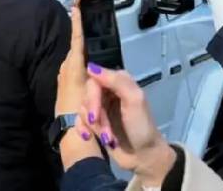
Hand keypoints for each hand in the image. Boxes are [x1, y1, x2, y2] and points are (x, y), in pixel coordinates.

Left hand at [55, 4, 88, 115]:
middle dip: (81, 33)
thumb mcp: (92, 87)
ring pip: (74, 57)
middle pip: (76, 46)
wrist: (71, 132)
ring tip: (90, 37)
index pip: (77, 38)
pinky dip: (79, 60)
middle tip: (86, 17)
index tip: (76, 5)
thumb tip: (95, 61)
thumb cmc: (83, 109)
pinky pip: (73, 66)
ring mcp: (63, 75)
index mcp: (74, 64)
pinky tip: (87, 63)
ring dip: (80, 48)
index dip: (78, 21)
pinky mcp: (64, 84)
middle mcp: (66, 67)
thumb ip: (92, 71)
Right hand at [80, 65, 176, 182]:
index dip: (92, 97)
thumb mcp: (134, 100)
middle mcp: (108, 91)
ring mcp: (101, 107)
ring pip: (82, 108)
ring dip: (94, 126)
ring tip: (107, 138)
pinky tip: (88, 138)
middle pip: (87, 94)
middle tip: (105, 132)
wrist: (143, 156)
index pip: (94, 79)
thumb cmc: (141, 127)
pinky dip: (82, 129)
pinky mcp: (95, 122)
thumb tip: (90, 67)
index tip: (95, 115)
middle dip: (94, 115)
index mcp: (119, 81)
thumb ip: (115, 80)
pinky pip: (79, 120)